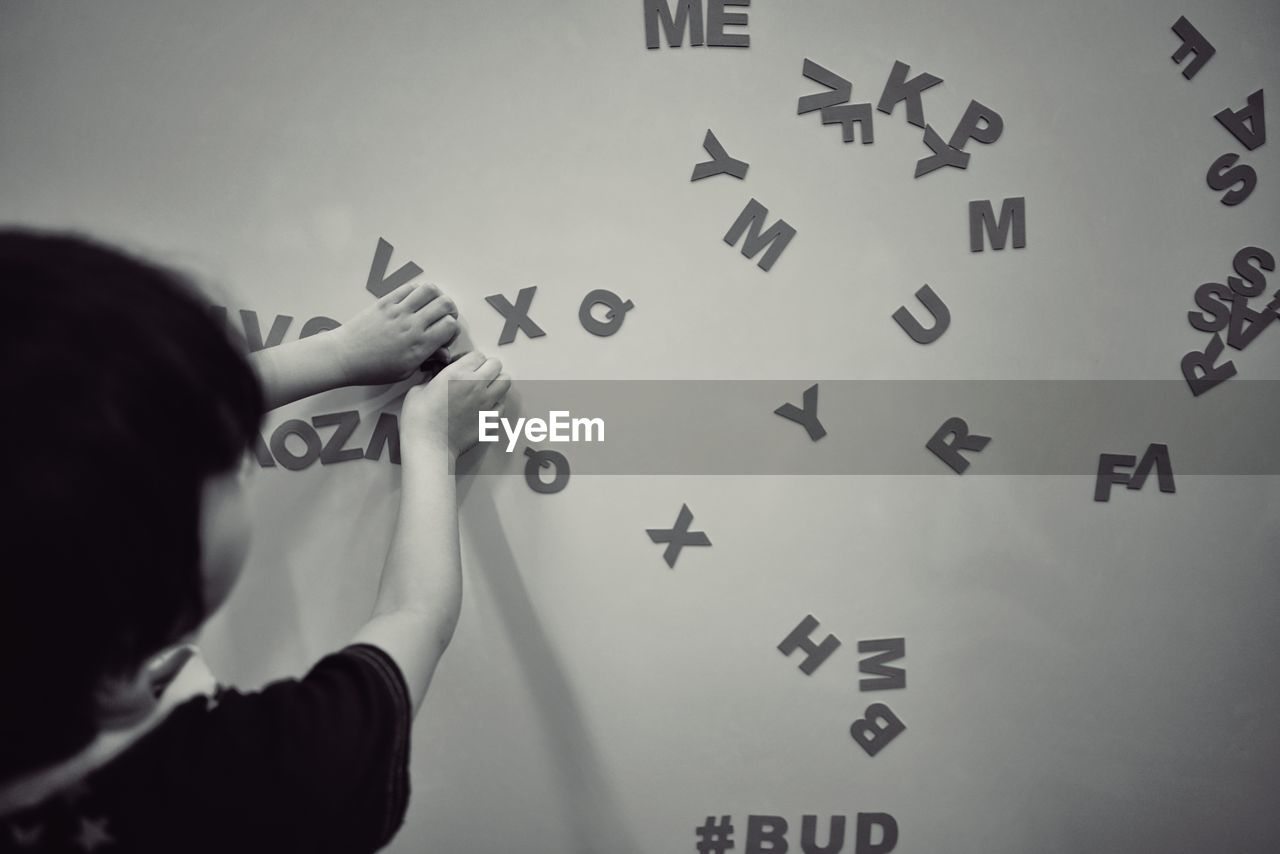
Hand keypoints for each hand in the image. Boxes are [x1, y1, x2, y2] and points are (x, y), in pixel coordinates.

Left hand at [334, 282, 459, 385]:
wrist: (345, 356)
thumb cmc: (373, 369)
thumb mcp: (405, 371)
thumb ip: (427, 358)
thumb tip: (444, 352)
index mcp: (418, 346)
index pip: (450, 325)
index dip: (452, 329)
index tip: (445, 334)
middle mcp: (412, 325)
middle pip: (444, 304)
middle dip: (450, 309)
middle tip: (445, 316)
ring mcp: (398, 311)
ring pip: (429, 290)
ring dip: (437, 296)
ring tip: (432, 304)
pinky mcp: (386, 302)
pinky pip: (409, 288)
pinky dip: (418, 290)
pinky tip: (416, 300)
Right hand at [401, 351, 510, 459]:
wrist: (429, 447)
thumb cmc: (418, 419)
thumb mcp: (418, 390)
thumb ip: (433, 378)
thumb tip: (438, 375)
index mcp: (457, 374)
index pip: (478, 355)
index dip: (471, 360)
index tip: (462, 367)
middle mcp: (476, 385)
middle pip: (496, 365)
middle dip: (487, 368)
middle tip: (476, 376)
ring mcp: (487, 403)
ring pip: (506, 382)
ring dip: (496, 383)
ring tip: (484, 390)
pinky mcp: (491, 420)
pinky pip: (502, 404)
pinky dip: (496, 404)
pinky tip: (483, 408)